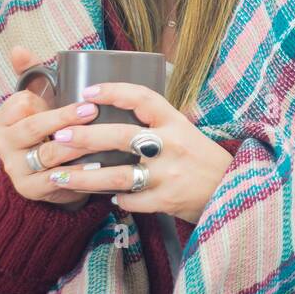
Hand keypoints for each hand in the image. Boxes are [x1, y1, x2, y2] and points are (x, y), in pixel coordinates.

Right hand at [0, 45, 102, 208]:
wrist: (52, 171)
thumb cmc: (47, 128)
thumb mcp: (39, 100)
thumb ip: (30, 73)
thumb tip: (18, 48)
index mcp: (2, 119)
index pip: (20, 103)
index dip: (44, 100)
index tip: (74, 97)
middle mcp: (2, 144)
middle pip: (33, 128)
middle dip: (63, 118)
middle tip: (92, 110)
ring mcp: (14, 168)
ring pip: (47, 153)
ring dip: (75, 145)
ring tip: (98, 137)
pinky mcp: (29, 189)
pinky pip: (54, 180)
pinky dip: (76, 173)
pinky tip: (95, 166)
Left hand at [42, 80, 234, 223]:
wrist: (236, 193)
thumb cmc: (206, 161)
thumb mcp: (188, 133)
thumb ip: (160, 124)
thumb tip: (123, 108)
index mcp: (177, 123)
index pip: (143, 98)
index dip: (114, 92)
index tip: (87, 92)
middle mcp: (172, 146)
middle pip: (121, 137)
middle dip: (86, 136)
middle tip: (60, 136)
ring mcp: (168, 176)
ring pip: (118, 176)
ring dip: (84, 177)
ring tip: (59, 176)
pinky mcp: (166, 201)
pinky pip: (131, 201)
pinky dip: (115, 199)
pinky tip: (103, 197)